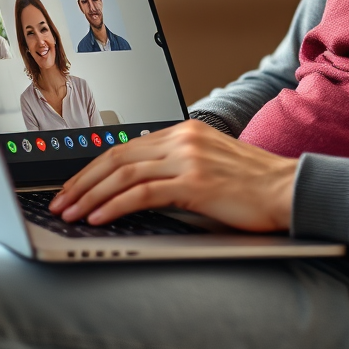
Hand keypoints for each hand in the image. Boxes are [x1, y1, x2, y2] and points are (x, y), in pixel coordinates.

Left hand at [48, 119, 297, 231]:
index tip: (73, 186)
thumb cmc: (253, 185)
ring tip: (70, 213)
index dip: (93, 167)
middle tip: (59, 202)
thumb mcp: (209, 165)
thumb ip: (176, 167)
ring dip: (90, 196)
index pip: (126, 146)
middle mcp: (184, 138)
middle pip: (118, 156)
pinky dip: (115, 205)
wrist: (289, 190)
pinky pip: (143, 192)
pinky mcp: (196, 182)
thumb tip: (136, 186)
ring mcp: (189, 158)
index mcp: (185, 131)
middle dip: (82, 181)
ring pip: (124, 173)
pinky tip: (99, 218)